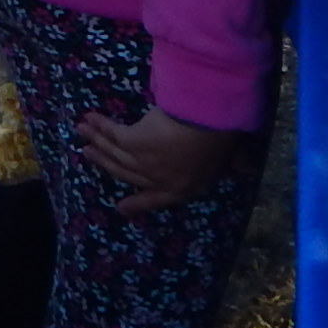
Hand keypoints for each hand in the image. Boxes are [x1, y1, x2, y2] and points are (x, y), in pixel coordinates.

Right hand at [78, 106, 243, 214]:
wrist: (208, 125)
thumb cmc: (221, 141)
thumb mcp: (232, 158)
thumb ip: (235, 164)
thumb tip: (245, 167)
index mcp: (184, 187)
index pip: (156, 198)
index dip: (138, 204)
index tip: (121, 209)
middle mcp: (160, 179)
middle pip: (127, 172)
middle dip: (105, 163)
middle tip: (88, 155)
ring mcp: (144, 163)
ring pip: (115, 153)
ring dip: (96, 141)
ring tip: (81, 132)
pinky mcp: (134, 143)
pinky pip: (113, 134)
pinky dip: (100, 126)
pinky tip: (89, 118)